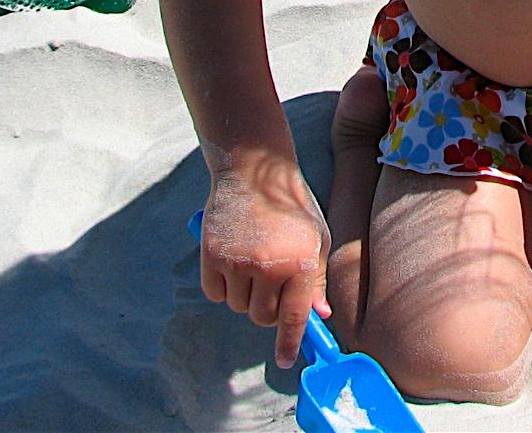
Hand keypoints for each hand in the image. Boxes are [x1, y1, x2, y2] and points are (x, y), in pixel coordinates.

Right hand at [200, 154, 332, 368]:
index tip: (285, 361)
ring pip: (238, 306)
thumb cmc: (291, 206)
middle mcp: (269, 266)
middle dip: (267, 309)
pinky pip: (215, 293)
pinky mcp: (212, 256)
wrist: (254, 171)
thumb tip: (318, 315)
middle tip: (270, 284)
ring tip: (253, 261)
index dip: (289, 343)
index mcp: (300, 262)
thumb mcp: (315, 238)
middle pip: (262, 317)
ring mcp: (238, 262)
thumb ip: (317, 279)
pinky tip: (232, 260)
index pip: (294, 316)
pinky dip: (222, 286)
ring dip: (245, 295)